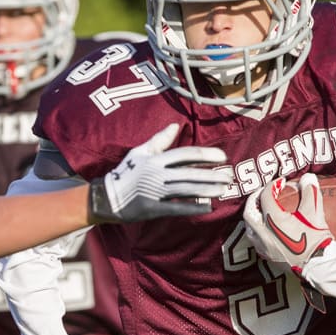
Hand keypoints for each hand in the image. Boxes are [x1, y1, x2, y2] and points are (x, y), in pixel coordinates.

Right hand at [88, 123, 229, 222]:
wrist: (106, 198)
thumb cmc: (124, 173)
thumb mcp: (139, 153)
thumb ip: (159, 140)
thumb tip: (175, 126)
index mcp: (155, 159)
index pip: (185, 154)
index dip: (205, 155)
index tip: (222, 156)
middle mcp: (157, 174)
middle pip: (190, 173)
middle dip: (212, 174)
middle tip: (229, 176)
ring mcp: (154, 192)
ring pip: (186, 190)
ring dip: (207, 189)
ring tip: (223, 189)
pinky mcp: (152, 209)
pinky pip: (175, 207)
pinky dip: (192, 207)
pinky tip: (207, 207)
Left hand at [242, 174, 333, 273]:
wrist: (319, 266)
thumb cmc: (316, 240)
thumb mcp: (315, 212)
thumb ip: (311, 191)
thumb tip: (308, 178)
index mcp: (273, 220)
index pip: (266, 197)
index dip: (272, 186)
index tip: (281, 183)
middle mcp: (264, 233)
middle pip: (249, 212)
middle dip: (254, 200)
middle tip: (263, 194)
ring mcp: (264, 247)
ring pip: (249, 229)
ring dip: (253, 218)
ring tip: (262, 212)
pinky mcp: (268, 258)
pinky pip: (256, 242)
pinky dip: (258, 232)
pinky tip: (268, 231)